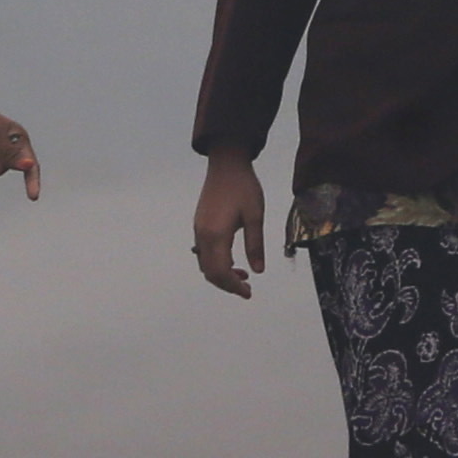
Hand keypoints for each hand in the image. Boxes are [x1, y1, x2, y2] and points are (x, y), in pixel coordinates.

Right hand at [191, 148, 265, 297]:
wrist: (226, 164)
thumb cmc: (243, 187)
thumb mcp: (255, 216)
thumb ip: (255, 244)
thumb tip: (258, 270)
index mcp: (217, 235)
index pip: (221, 272)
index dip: (233, 286)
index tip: (248, 292)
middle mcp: (203, 235)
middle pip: (210, 272)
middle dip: (227, 285)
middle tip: (246, 289)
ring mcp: (199, 229)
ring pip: (204, 263)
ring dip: (221, 274)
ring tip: (242, 274)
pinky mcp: (200, 224)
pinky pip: (203, 252)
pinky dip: (215, 263)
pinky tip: (231, 260)